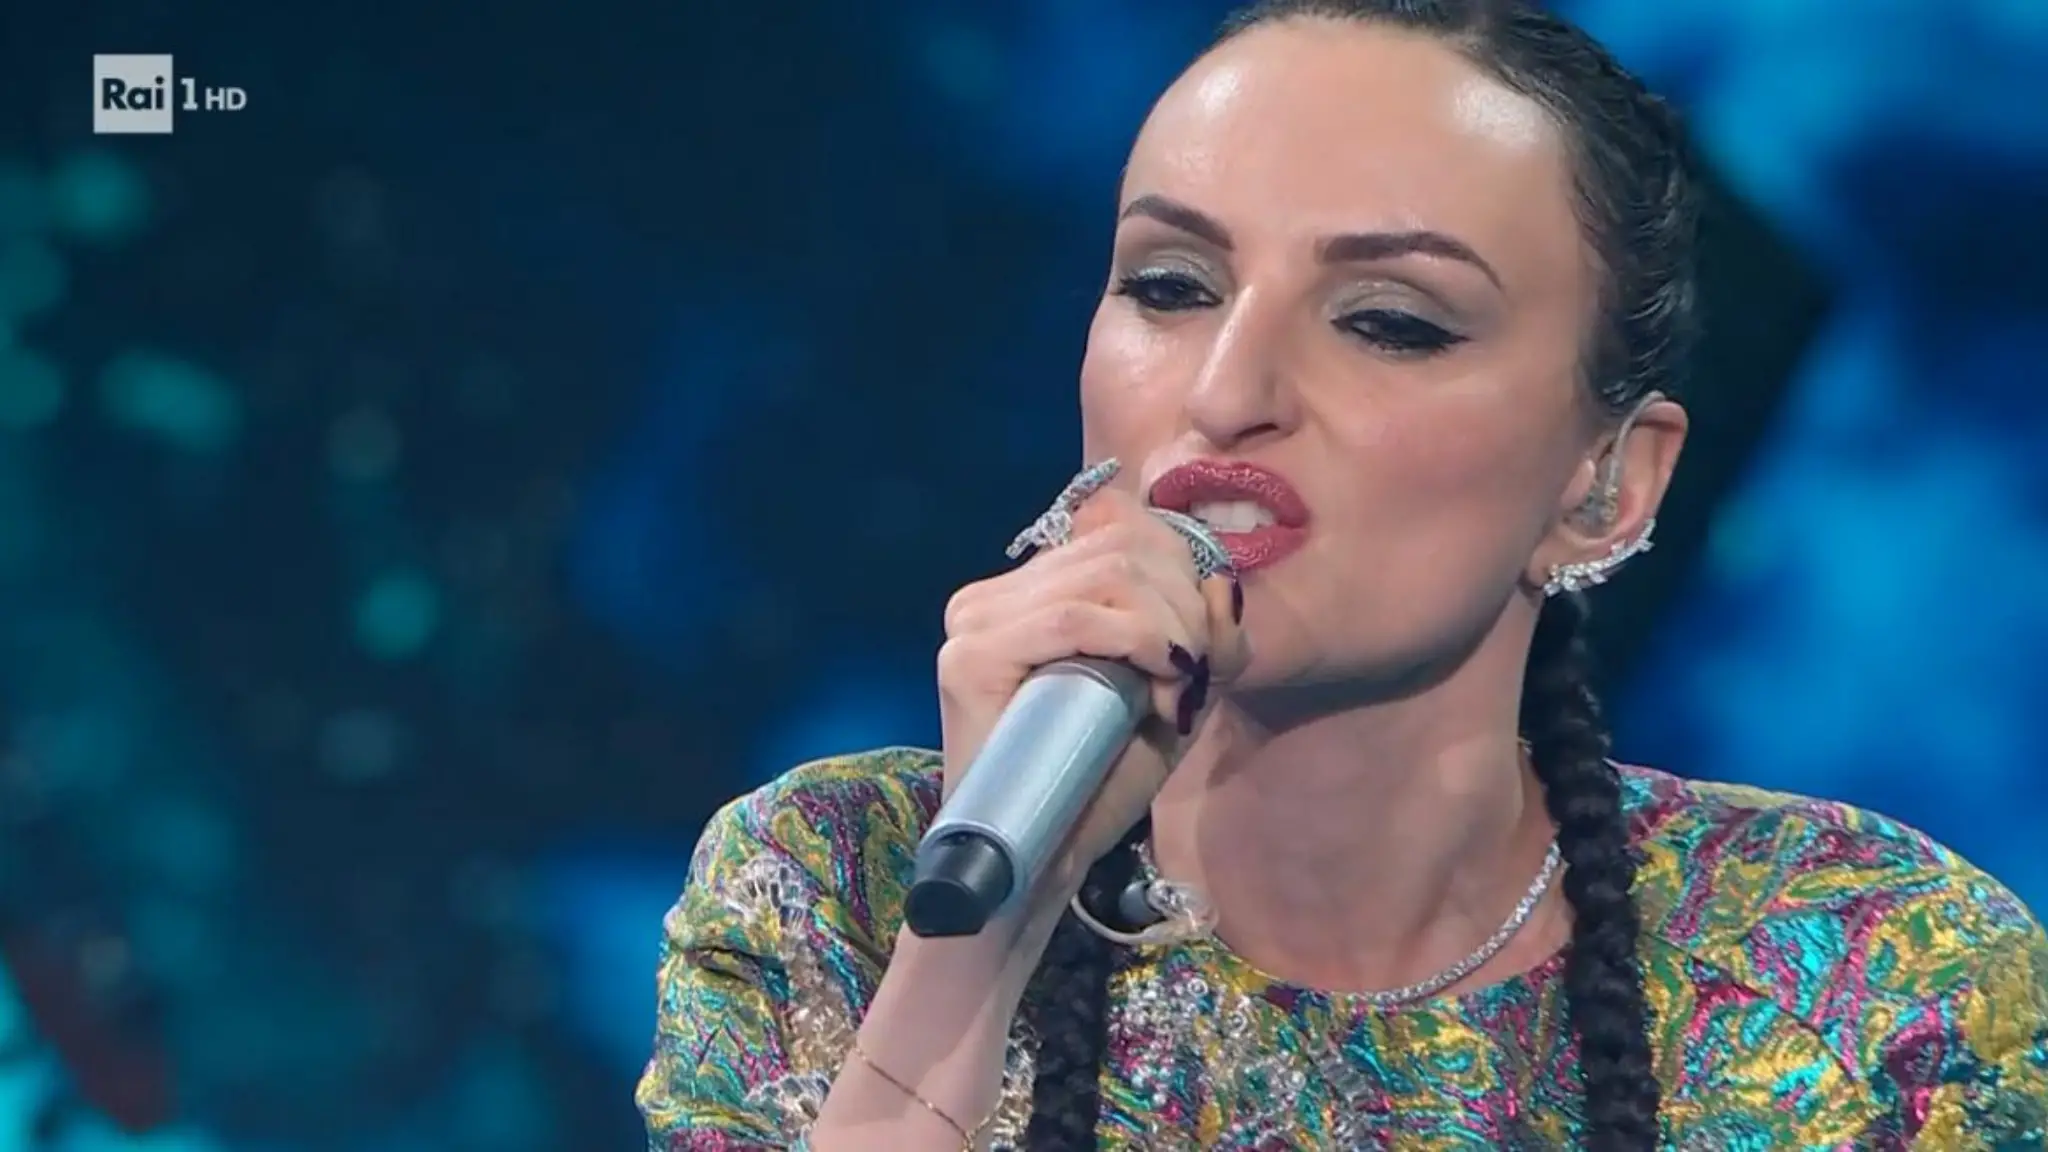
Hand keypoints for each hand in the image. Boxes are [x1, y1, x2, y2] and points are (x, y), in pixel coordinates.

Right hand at [936, 483, 1247, 913]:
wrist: (1041, 857)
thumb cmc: (1100, 779)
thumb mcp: (1173, 693)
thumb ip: (1203, 636)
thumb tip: (1221, 582)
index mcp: (1031, 590)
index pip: (1119, 527)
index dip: (1181, 569)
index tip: (1197, 643)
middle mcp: (993, 593)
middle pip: (1123, 546)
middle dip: (1184, 606)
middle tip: (1192, 676)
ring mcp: (974, 620)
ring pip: (1106, 575)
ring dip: (1169, 629)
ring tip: (1174, 690)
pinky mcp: (970, 656)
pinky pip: (1073, 618)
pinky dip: (1138, 640)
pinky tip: (1159, 682)